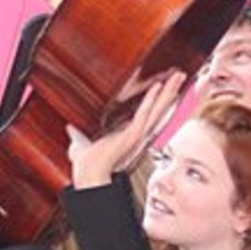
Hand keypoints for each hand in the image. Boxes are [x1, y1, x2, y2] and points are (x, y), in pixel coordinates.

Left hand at [68, 70, 185, 187]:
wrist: (88, 174)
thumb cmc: (87, 163)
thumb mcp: (81, 144)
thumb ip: (78, 135)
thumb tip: (70, 129)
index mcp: (128, 134)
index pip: (147, 112)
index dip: (158, 99)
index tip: (165, 85)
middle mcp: (137, 133)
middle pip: (159, 108)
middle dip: (170, 91)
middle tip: (180, 75)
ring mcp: (137, 134)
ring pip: (157, 109)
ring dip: (168, 92)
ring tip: (178, 76)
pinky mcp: (133, 135)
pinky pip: (145, 114)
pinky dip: (152, 100)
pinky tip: (159, 87)